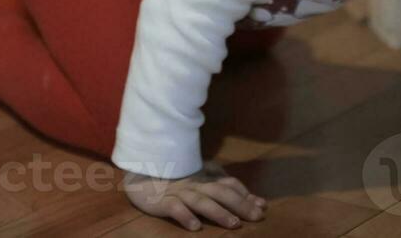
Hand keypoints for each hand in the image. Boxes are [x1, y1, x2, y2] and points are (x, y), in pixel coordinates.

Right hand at [123, 159, 267, 230]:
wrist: (138, 172)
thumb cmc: (173, 178)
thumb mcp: (198, 177)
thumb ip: (220, 182)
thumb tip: (248, 194)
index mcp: (203, 179)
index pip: (228, 184)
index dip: (245, 194)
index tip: (261, 205)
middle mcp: (194, 184)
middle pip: (220, 192)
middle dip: (240, 204)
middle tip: (256, 216)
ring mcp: (178, 192)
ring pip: (201, 201)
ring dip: (218, 212)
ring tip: (233, 224)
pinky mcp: (161, 201)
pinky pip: (174, 208)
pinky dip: (185, 216)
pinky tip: (195, 227)